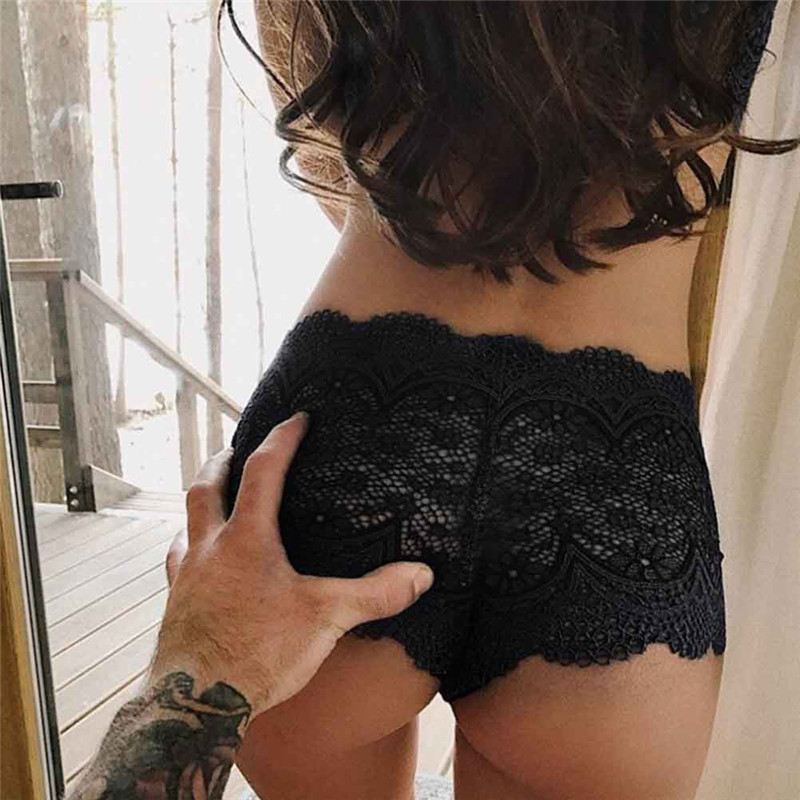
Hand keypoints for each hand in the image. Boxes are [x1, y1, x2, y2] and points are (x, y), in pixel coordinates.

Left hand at [153, 411, 433, 722]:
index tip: (296, 418)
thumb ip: (375, 593)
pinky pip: (178, 563)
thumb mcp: (325, 618)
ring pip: (187, 522)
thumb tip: (422, 574)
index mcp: (248, 539)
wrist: (196, 703)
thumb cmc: (257, 654)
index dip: (282, 439)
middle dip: (223, 461)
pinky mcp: (176, 604)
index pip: (265, 472)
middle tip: (234, 448)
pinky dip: (188, 549)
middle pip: (208, 487)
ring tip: (214, 498)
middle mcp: (211, 548)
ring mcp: (188, 576)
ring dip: (202, 502)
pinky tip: (194, 558)